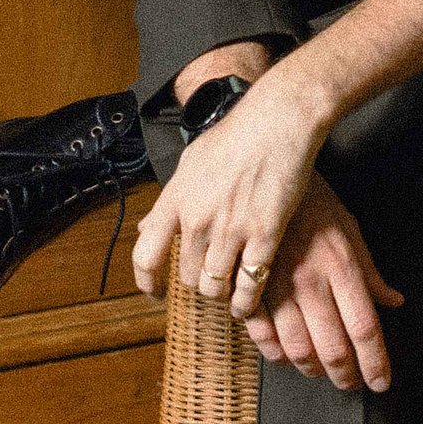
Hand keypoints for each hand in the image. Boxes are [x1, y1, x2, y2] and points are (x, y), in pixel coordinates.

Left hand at [132, 66, 331, 324]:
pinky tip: (246, 302)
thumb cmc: (236, 135)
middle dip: (197, 282)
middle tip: (209, 279)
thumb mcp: (191, 163)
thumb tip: (148, 227)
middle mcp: (197, 219)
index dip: (147, 282)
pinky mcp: (264, 235)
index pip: (145, 255)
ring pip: (214, 285)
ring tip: (228, 293)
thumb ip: (171, 199)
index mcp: (175, 199)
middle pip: (186, 275)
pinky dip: (245, 301)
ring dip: (220, 293)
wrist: (277, 121)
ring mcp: (230, 229)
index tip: (156, 292)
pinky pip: (248, 284)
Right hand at [237, 174, 403, 393]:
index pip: (365, 328)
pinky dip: (275, 353)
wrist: (264, 173)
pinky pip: (261, 335)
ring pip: (296, 348)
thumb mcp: (349, 229)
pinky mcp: (248, 286)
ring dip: (311, 368)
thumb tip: (395, 301)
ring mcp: (277, 287)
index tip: (381, 383)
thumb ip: (370, 272)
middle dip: (346, 375)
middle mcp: (311, 281)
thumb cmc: (313, 201)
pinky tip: (285, 356)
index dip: (376, 363)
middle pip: (333, 346)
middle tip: (351, 383)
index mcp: (341, 266)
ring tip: (319, 371)